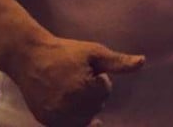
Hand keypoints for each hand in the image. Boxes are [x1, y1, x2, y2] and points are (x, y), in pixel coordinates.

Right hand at [6, 36, 144, 126]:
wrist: (29, 57)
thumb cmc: (65, 52)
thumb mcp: (94, 52)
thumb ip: (119, 62)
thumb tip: (143, 61)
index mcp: (82, 89)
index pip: (105, 92)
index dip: (99, 79)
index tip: (88, 70)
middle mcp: (68, 106)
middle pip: (96, 107)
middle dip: (93, 95)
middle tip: (79, 79)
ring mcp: (55, 116)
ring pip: (84, 119)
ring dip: (84, 107)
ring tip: (73, 90)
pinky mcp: (46, 120)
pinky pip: (68, 125)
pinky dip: (73, 118)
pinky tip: (71, 106)